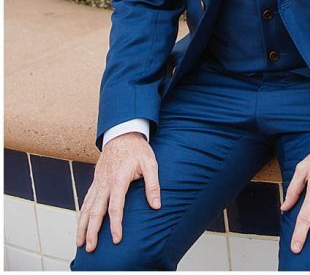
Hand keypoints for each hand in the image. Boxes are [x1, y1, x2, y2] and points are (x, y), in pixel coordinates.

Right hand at [76, 132, 159, 251]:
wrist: (122, 135)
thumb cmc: (138, 150)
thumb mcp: (150, 164)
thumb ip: (153, 185)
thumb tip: (156, 205)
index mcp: (119, 180)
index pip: (115, 207)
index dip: (115, 225)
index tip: (116, 239)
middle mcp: (104, 184)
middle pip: (95, 212)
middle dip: (92, 231)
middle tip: (91, 248)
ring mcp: (97, 183)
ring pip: (86, 208)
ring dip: (82, 226)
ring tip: (80, 243)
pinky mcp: (95, 182)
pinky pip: (86, 201)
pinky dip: (81, 215)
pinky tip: (80, 225)